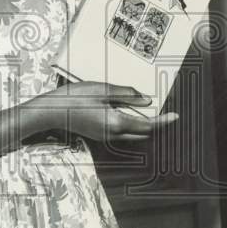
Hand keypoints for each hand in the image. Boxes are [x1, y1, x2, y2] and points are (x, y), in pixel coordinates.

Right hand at [27, 82, 177, 141]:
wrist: (51, 112)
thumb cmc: (74, 98)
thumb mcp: (102, 90)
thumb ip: (126, 95)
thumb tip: (145, 100)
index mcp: (117, 122)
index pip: (148, 125)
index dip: (164, 121)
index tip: (175, 116)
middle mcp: (113, 134)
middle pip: (142, 132)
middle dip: (154, 123)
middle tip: (162, 111)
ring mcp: (105, 137)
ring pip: (131, 134)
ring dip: (141, 124)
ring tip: (143, 109)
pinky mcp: (98, 135)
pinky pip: (120, 132)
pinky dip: (128, 124)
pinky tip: (124, 111)